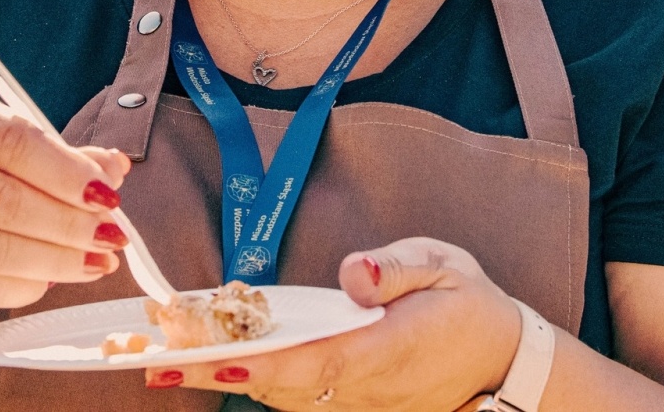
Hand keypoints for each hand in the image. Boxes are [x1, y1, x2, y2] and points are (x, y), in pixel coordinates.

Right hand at [0, 90, 132, 317]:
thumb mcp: (19, 147)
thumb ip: (67, 158)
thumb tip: (115, 168)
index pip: (11, 143)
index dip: (64, 172)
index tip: (107, 194)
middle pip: (1, 200)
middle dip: (67, 223)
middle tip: (111, 236)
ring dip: (56, 260)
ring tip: (97, 262)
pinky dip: (25, 287)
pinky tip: (54, 280)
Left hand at [149, 238, 522, 410]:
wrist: (504, 363)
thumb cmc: (467, 305)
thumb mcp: (444, 266)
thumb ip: (396, 268)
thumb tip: (353, 273)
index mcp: (388, 348)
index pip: (315, 361)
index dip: (259, 363)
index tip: (214, 360)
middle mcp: (367, 387)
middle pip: (282, 386)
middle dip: (219, 371)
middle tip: (159, 356)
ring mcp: (358, 404)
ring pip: (282, 398)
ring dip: (226, 377)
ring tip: (168, 355)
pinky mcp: (352, 406)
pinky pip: (295, 399)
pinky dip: (252, 382)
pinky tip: (213, 363)